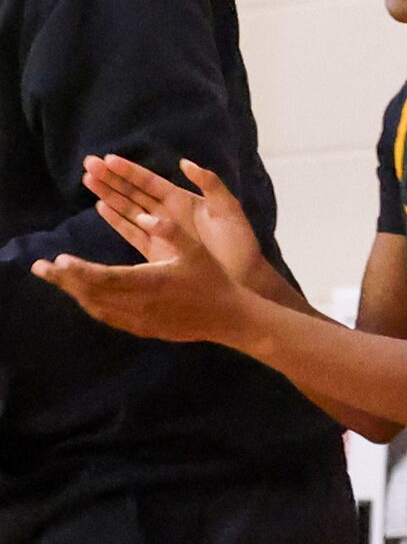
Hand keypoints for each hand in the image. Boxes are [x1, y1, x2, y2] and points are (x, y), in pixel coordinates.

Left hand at [33, 172, 261, 346]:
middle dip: (64, 280)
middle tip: (41, 268)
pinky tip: (83, 296)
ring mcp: (139, 319)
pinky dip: (91, 305)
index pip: (103, 276)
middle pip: (91, 293)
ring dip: (74, 292)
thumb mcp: (195, 249)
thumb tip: (145, 215)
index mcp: (150, 281)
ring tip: (57, 278)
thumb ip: (169, 229)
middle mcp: (139, 303)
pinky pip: (108, 317)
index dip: (77, 270)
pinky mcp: (143, 328)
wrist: (228, 318)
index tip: (58, 259)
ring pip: (96, 307)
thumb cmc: (212, 280)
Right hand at [83, 156, 273, 292]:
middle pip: (133, 192)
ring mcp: (159, 231)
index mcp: (182, 200)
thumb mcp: (228, 209)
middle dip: (111, 178)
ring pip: (128, 208)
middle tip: (88, 164)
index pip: (150, 181)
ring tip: (88, 180)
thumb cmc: (240, 242)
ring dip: (108, 195)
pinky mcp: (156, 250)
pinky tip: (102, 208)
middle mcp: (167, 213)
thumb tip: (185, 163)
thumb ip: (210, 184)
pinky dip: (117, 221)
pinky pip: (132, 232)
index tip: (109, 158)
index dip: (130, 171)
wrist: (243, 276)